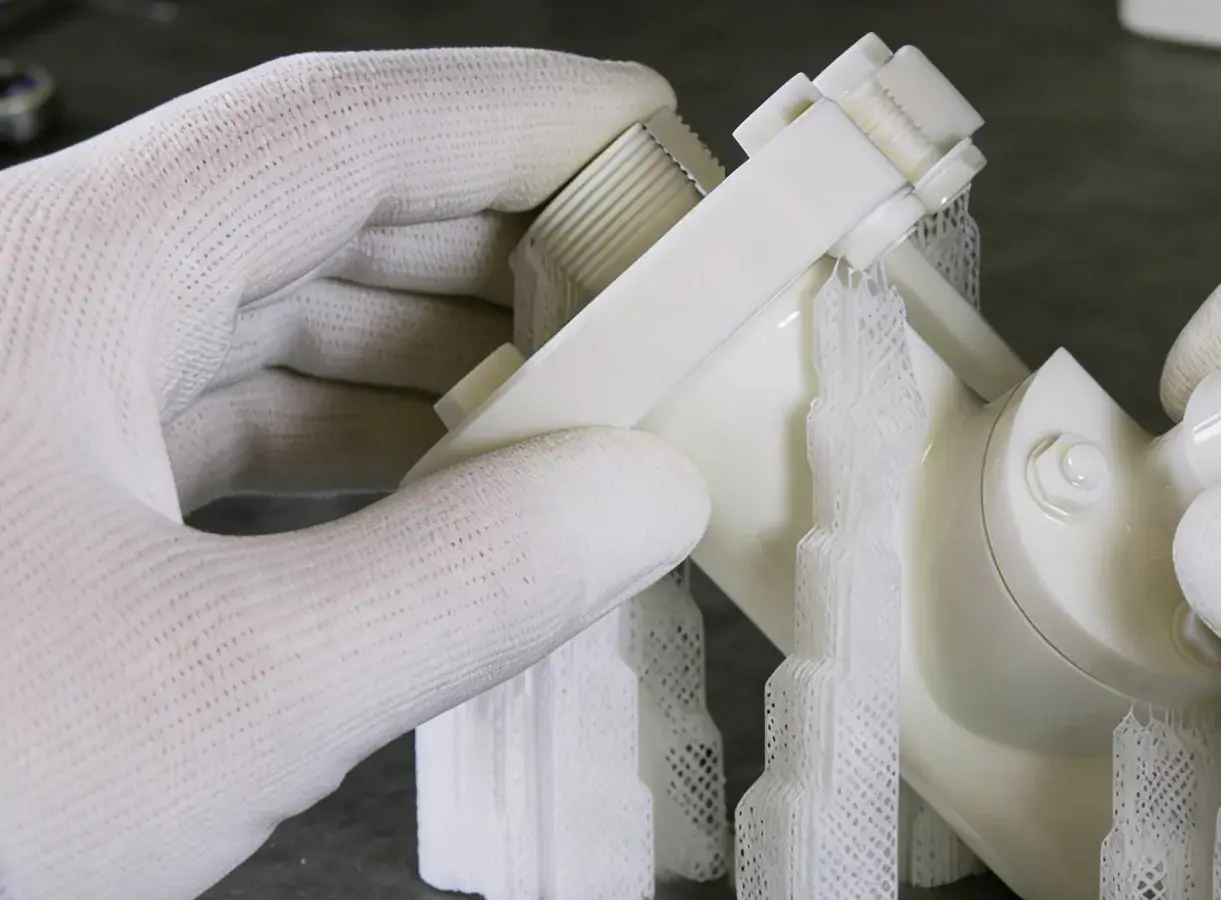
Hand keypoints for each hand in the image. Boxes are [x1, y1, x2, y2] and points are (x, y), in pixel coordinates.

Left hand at [0, 50, 707, 899]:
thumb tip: (631, 499)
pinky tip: (435, 493)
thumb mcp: (216, 699)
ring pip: (262, 316)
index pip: (340, 130)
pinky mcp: (16, 498)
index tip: (650, 137)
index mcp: (58, 277)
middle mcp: (29, 301)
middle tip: (643, 296)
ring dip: (429, 353)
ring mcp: (16, 396)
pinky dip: (347, 444)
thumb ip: (461, 584)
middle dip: (498, 245)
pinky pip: (212, 419)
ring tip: (571, 401)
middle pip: (309, 208)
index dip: (524, 118)